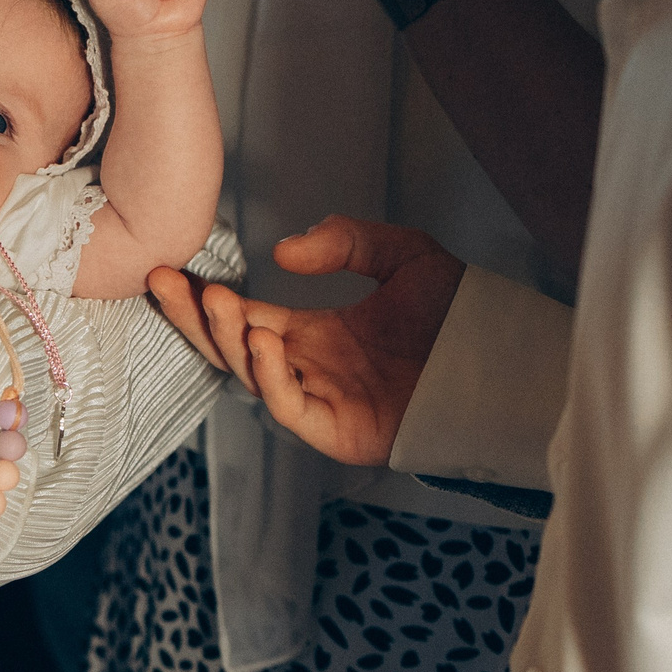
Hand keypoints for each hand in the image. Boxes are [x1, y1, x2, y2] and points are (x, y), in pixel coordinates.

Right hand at [147, 215, 463, 465]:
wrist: (508, 366)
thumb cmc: (464, 320)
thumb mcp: (406, 256)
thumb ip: (347, 241)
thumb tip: (282, 253)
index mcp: (313, 334)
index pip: (244, 316)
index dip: (207, 297)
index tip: (172, 271)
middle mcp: (306, 367)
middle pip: (230, 345)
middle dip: (193, 316)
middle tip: (163, 281)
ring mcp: (318, 399)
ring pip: (251, 374)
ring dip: (227, 338)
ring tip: (218, 301)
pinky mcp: (334, 429)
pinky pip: (290, 405)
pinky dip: (270, 376)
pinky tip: (263, 340)